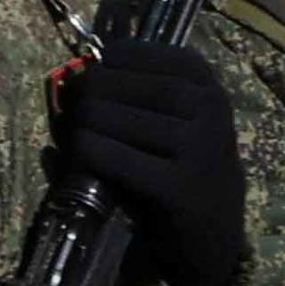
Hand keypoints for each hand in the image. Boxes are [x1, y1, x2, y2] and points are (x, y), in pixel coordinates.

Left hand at [59, 39, 245, 285]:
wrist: (215, 230)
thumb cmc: (184, 166)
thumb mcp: (178, 120)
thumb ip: (140, 93)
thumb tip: (76, 74)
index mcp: (207, 85)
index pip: (144, 54)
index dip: (109, 61)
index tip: (91, 71)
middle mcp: (209, 108)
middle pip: (126, 84)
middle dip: (88, 92)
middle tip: (69, 105)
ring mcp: (198, 147)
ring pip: (117, 118)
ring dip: (83, 122)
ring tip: (71, 131)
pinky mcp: (179, 187)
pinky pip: (117, 158)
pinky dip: (89, 151)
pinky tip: (78, 152)